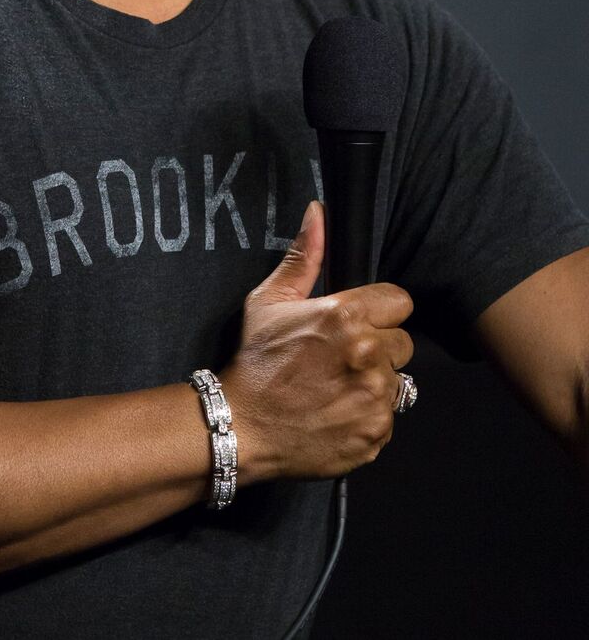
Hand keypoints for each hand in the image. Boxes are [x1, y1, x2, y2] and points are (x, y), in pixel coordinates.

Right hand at [219, 201, 413, 481]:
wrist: (242, 425)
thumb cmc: (256, 359)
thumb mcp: (269, 300)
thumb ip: (304, 257)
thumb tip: (319, 211)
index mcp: (347, 316)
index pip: (400, 301)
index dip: (378, 310)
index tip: (356, 322)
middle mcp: (369, 355)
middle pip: (403, 342)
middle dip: (379, 346)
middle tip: (342, 356)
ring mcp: (376, 398)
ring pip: (399, 380)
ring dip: (375, 381)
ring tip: (338, 386)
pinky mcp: (376, 433)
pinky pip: (389, 416)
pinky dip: (368, 415)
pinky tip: (338, 412)